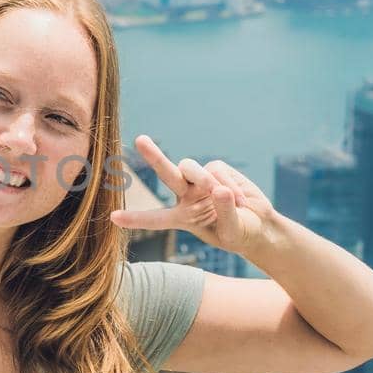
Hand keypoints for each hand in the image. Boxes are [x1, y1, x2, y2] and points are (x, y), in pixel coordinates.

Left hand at [108, 135, 277, 255]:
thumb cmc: (240, 233)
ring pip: (193, 168)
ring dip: (205, 180)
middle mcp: (187, 196)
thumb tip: (219, 189)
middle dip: (154, 156)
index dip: (136, 219)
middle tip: (140, 140)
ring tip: (226, 197)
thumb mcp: (233, 231)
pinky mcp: (217, 170)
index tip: (113, 218)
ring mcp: (201, 181)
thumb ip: (225, 213)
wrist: (259, 226)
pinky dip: (229, 185)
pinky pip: (216, 171)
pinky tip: (240, 200)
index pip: (156, 218)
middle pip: (167, 174)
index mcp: (183, 218)